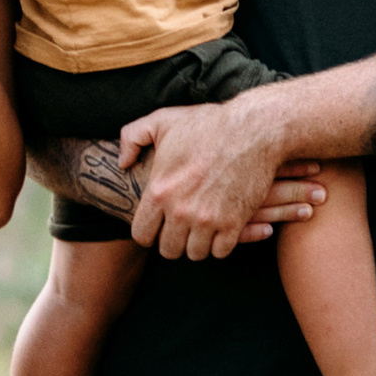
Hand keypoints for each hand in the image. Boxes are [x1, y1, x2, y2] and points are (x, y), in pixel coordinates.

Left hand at [121, 88, 297, 259]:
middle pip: (168, 250)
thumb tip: (123, 163)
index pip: (141, 235)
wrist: (253, 129)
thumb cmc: (207, 124)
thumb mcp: (161, 121)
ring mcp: (208, 219)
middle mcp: (180, 210)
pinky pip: (221, 252)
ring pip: (195, 253)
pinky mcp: (234, 223)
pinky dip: (221, 244)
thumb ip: (132, 137)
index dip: (149, 232)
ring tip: (202, 228)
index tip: (159, 224)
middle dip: (174, 240)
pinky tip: (222, 228)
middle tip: (183, 227)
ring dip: (198, 243)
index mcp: (159, 190)